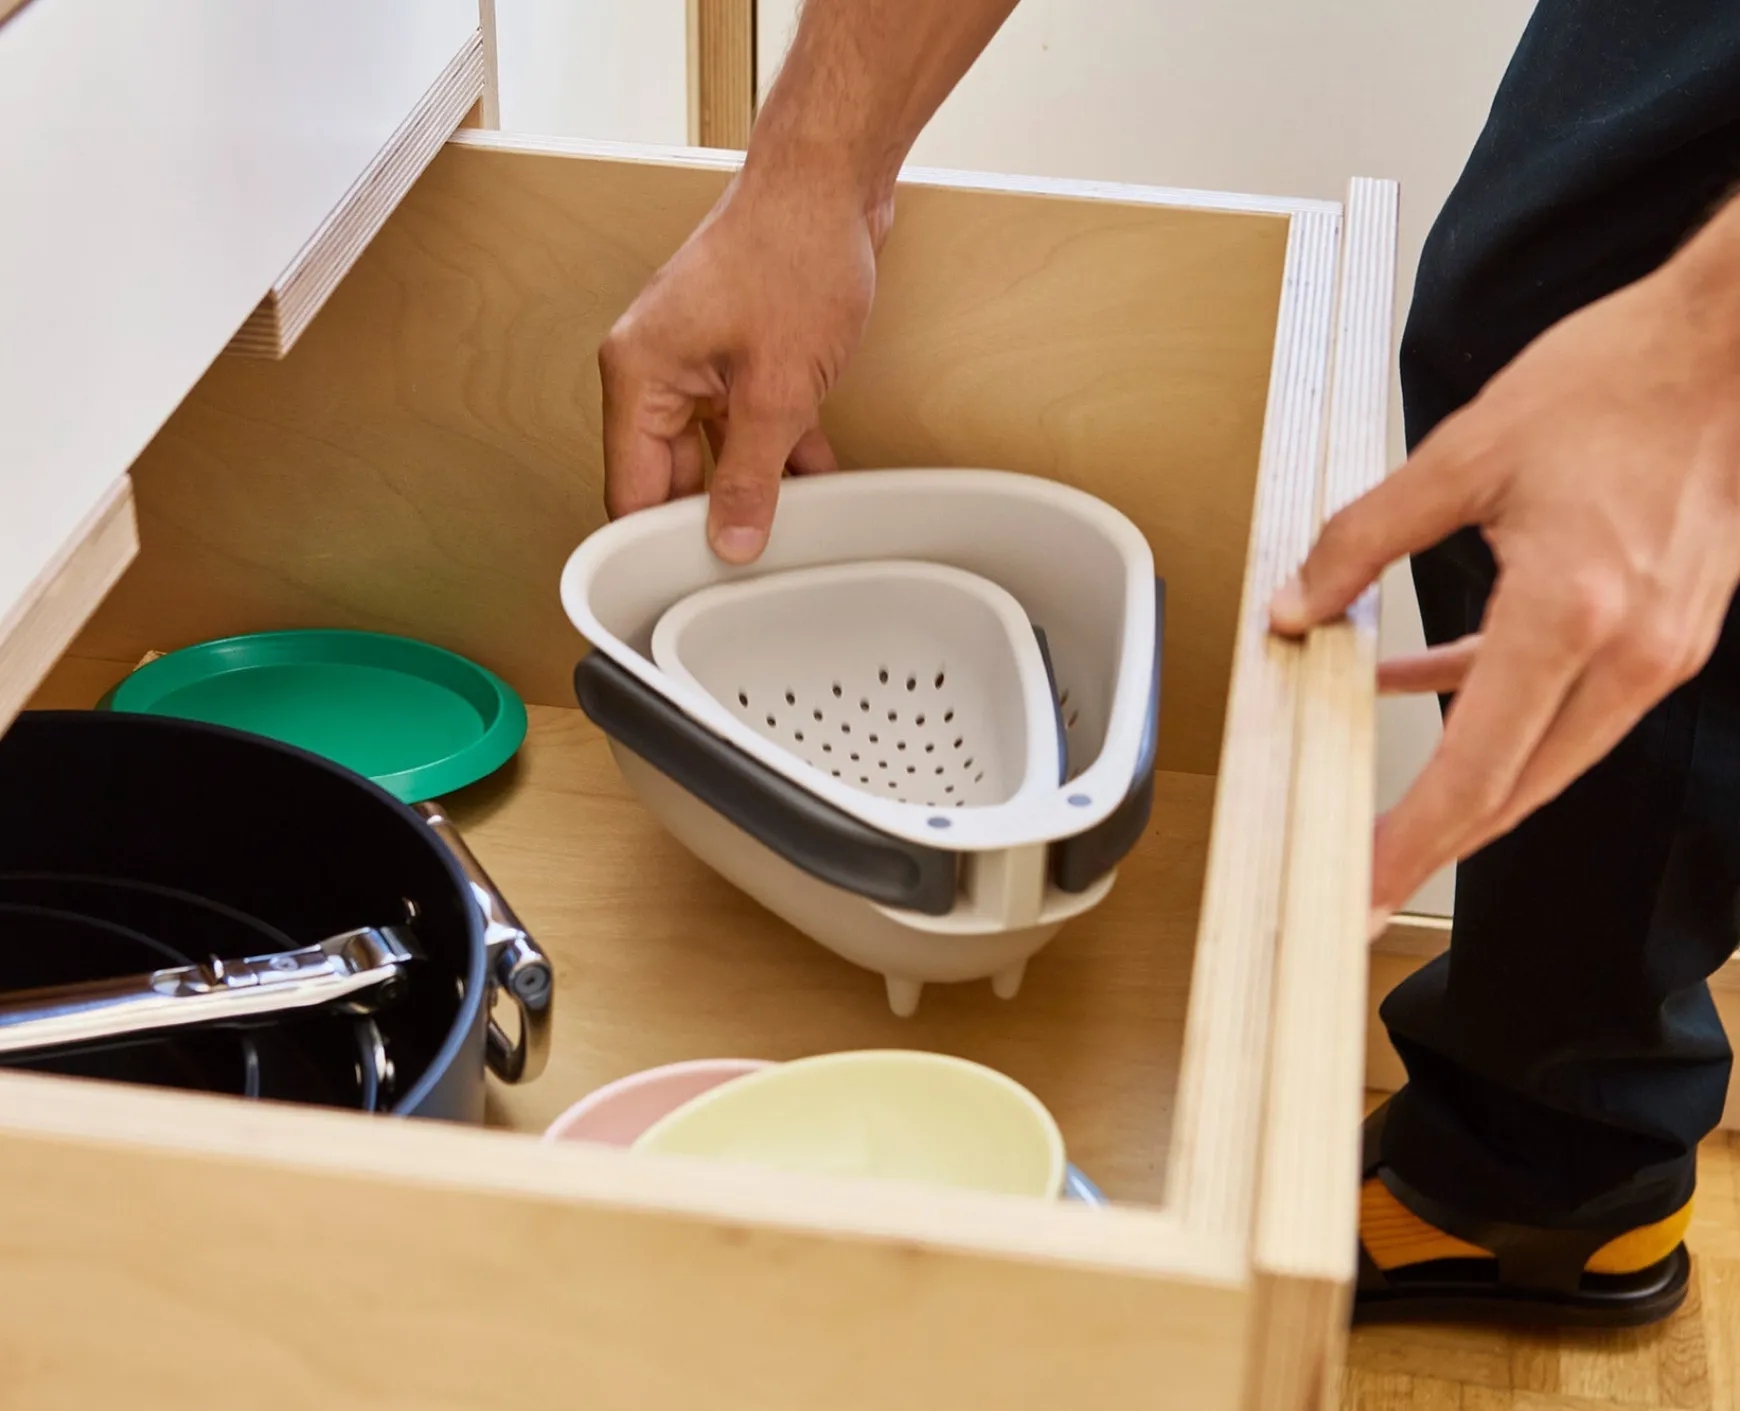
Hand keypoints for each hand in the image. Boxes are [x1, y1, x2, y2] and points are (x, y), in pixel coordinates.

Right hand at [599, 166, 890, 563]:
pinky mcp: (737, 353)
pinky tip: (815, 484)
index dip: (653, 544)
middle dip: (709, 519)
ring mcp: (698, 360)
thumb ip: (750, 476)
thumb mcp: (778, 390)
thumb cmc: (792, 255)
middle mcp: (655, 369)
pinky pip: (746, 421)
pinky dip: (777, 450)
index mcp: (638, 375)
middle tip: (745, 568)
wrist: (832, 182)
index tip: (679, 591)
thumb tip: (731, 541)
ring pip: (713, 451)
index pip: (628, 489)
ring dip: (752, 486)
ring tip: (786, 532)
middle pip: (668, 475)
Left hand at [1270, 250, 1739, 927]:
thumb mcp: (1464, 455)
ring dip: (1465, 780)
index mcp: (1572, 614)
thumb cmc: (1618, 381)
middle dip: (1434, 843)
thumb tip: (1297, 605)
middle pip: (1516, 789)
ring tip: (1385, 803)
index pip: (1474, 769)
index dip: (1410, 840)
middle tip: (1365, 881)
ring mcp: (1660, 649)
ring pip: (1546, 755)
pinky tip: (1417, 679)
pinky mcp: (1667, 630)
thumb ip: (1364, 540)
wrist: (1735, 344)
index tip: (1363, 887)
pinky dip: (1497, 707)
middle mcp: (1629, 652)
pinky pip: (1568, 701)